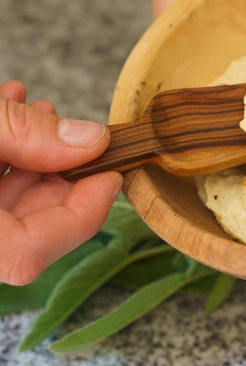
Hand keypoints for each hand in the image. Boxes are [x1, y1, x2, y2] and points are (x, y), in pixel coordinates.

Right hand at [0, 81, 121, 285]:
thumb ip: (26, 134)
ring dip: (34, 157)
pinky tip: (13, 113)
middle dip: (61, 173)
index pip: (30, 255)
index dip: (82, 214)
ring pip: (6, 207)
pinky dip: (7, 156)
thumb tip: (92, 141)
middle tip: (76, 134)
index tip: (111, 175)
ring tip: (39, 112)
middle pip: (26, 227)